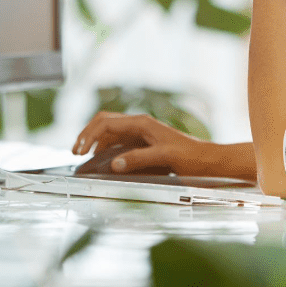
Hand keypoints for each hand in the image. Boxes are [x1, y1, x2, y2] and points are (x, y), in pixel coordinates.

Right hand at [71, 112, 221, 176]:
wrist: (209, 161)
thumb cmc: (191, 157)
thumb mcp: (165, 157)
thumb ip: (139, 159)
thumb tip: (114, 164)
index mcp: (142, 123)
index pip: (106, 122)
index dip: (88, 135)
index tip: (79, 151)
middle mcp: (139, 125)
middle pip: (104, 123)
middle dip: (87, 135)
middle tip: (76, 152)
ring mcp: (141, 134)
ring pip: (111, 133)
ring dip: (96, 143)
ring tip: (86, 158)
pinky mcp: (145, 144)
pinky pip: (120, 142)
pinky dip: (107, 149)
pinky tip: (105, 161)